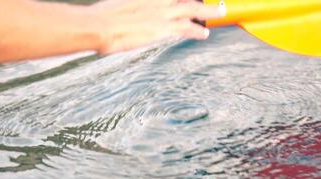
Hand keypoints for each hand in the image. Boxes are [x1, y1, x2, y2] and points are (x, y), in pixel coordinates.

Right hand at [89, 0, 223, 53]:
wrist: (100, 25)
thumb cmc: (105, 14)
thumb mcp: (123, 0)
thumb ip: (137, 1)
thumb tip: (141, 6)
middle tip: (214, 0)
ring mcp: (163, 11)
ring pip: (194, 8)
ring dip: (210, 10)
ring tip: (221, 11)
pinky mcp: (163, 28)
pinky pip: (187, 29)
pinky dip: (197, 31)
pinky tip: (204, 33)